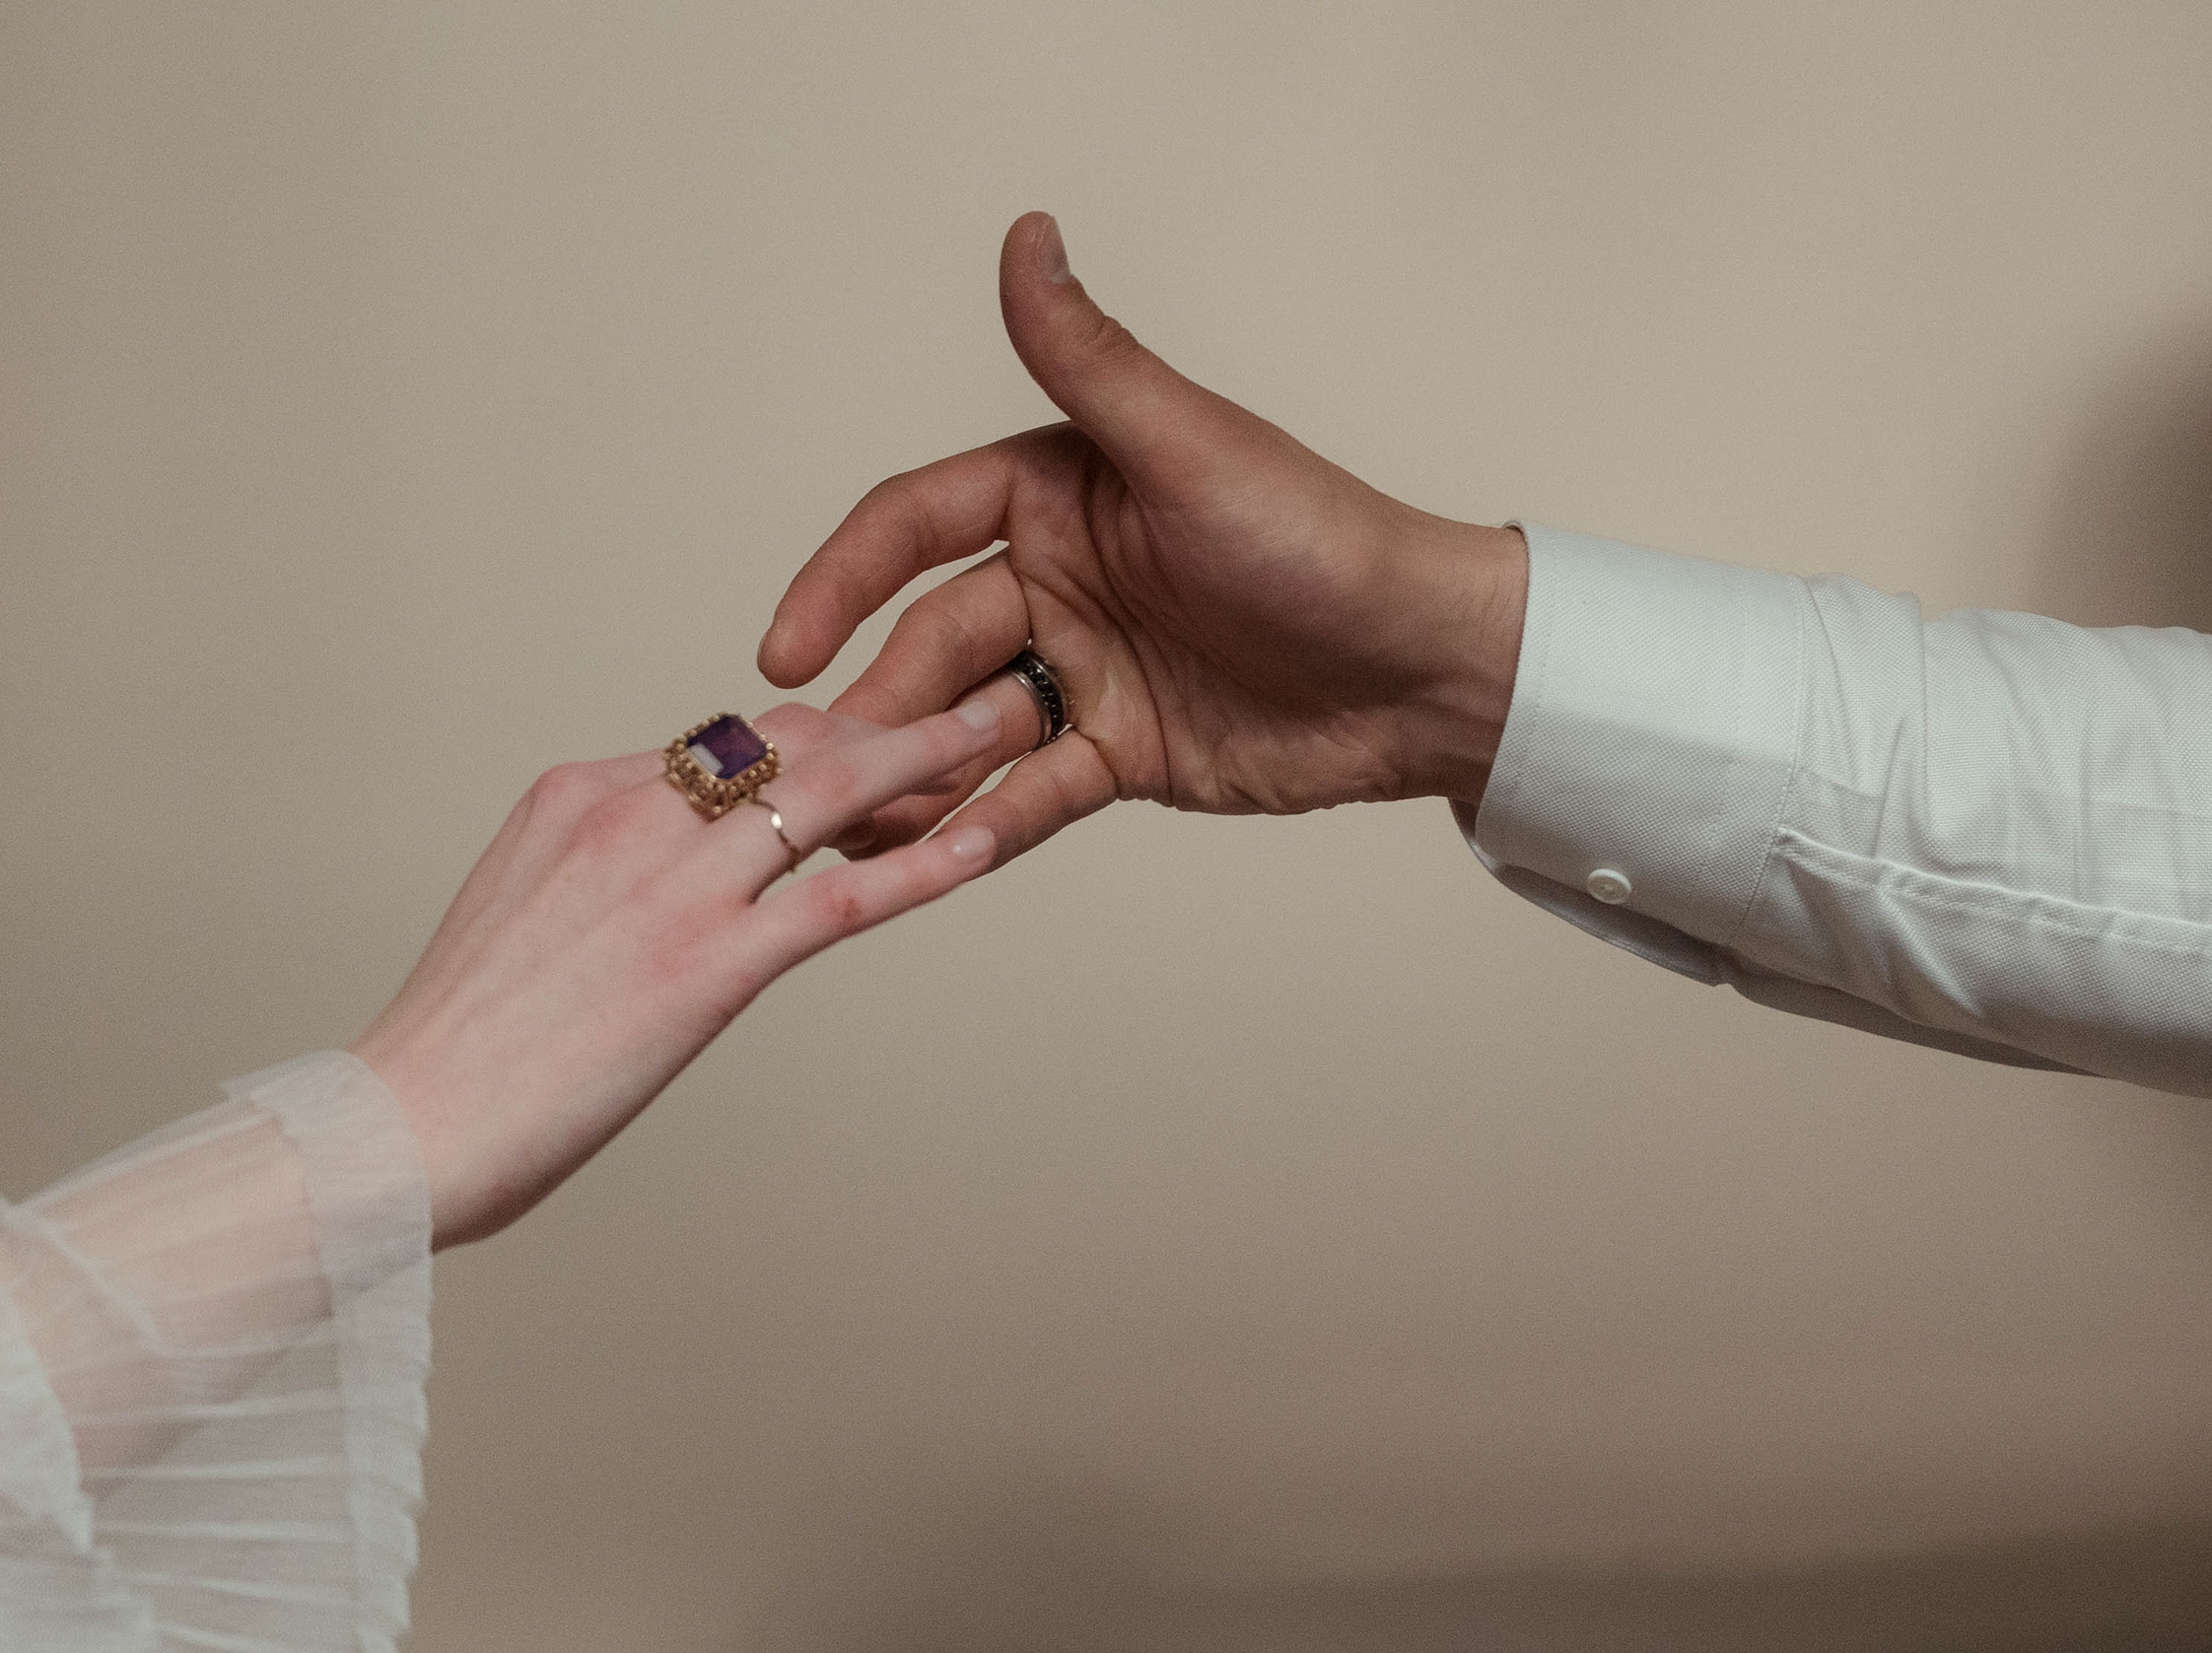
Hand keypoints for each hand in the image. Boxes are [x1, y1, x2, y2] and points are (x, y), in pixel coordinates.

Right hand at [351, 693, 1021, 1247]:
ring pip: (829, 789)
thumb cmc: (460, 1047)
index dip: (813, 739)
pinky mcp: (709, 963)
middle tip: (970, 694)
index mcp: (578, 794)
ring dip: (931, 756)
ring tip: (1005, 726)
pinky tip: (982, 846)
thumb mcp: (521, 918)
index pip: (721, 741)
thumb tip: (651, 890)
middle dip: (888, 715)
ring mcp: (674, 885)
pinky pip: (840, 897)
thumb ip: (595, 879)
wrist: (410, 1121)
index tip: (876, 743)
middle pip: (787, 737)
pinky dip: (921, 868)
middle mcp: (631, 813)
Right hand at [760, 212, 1528, 866]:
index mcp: (1058, 490)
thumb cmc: (1325, 542)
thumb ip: (1091, 360)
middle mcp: (1059, 576)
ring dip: (909, 774)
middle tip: (822, 770)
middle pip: (929, 642)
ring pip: (964, 725)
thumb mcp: (1191, 449)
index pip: (914, 526)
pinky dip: (981, 823)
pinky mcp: (1118, 752)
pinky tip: (933, 858)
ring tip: (853, 829)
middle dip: (874, 705)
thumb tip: (1026, 235)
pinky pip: (1029, 791)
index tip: (785, 647)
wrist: (1426, 670)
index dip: (840, 581)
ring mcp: (1085, 667)